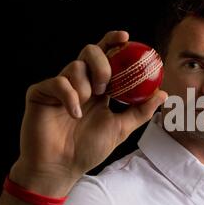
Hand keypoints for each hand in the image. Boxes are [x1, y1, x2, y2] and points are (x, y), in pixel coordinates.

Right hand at [10, 31, 166, 195]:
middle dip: (101, 62)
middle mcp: (80, 83)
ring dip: (86, 84)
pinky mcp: (41, 94)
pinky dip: (69, 96)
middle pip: (89, 52)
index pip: (106, 58)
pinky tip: (74, 113)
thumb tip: (162, 94)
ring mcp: (60, 87)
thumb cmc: (89, 149)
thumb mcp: (121, 128)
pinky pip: (56, 82)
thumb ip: (140, 111)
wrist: (63, 168)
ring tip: (87, 104)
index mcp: (98, 88)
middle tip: (106, 85)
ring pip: (74, 66)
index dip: (113, 43)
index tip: (126, 37)